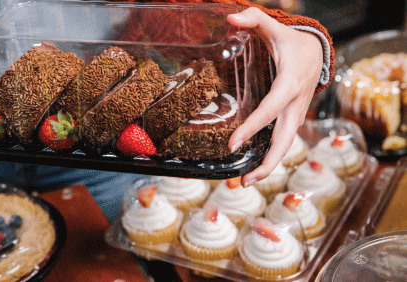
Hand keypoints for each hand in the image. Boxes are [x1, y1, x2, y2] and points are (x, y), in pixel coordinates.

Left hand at [226, 7, 322, 186]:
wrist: (317, 52)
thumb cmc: (291, 42)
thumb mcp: (274, 28)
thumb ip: (253, 18)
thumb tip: (231, 18)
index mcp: (289, 85)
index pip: (270, 110)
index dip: (252, 128)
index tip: (233, 144)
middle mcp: (295, 105)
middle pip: (285, 141)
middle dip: (267, 163)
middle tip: (244, 181)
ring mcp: (296, 115)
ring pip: (285, 146)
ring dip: (267, 167)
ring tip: (244, 183)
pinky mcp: (292, 120)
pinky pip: (282, 142)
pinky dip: (269, 157)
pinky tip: (251, 169)